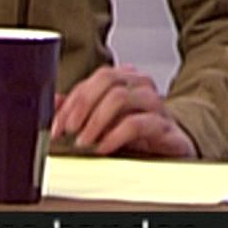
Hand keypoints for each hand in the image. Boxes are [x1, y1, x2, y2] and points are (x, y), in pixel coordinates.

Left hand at [51, 63, 196, 157]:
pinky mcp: (166, 127)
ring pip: (119, 97)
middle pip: (106, 81)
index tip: (56, 125)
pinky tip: (103, 147)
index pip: (91, 81)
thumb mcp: (103, 119)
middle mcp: (140, 85)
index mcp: (123, 78)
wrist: (173, 149)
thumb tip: (53, 102)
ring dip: (95, 121)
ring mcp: (155, 104)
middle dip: (81, 106)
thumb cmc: (137, 131)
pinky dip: (114, 135)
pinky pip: (137, 124)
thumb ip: (78, 109)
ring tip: (83, 141)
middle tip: (68, 130)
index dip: (70, 102)